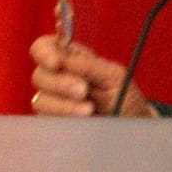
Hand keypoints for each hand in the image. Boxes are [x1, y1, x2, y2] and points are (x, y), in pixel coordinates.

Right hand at [29, 34, 154, 117]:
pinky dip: (64, 120)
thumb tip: (65, 62)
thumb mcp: (114, 77)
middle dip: (60, 83)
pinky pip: (47, 121)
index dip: (44, 53)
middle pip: (39, 75)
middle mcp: (58, 78)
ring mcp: (54, 102)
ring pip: (40, 101)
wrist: (132, 124)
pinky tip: (81, 122)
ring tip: (89, 110)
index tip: (56, 64)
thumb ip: (89, 66)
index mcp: (71, 59)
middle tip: (83, 90)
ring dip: (63, 106)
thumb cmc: (124, 97)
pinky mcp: (55, 123)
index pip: (44, 47)